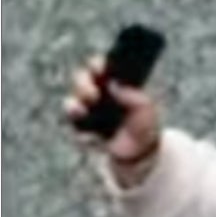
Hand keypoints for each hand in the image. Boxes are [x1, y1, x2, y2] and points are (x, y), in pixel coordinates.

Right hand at [63, 55, 162, 176]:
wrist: (141, 152)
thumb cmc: (144, 124)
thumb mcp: (145, 107)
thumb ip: (132, 95)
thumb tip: (113, 84)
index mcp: (110, 82)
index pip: (97, 66)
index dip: (95, 65)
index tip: (99, 69)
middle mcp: (95, 94)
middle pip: (80, 80)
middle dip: (83, 84)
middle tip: (93, 94)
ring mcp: (86, 112)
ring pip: (70, 104)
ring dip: (73, 106)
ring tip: (81, 111)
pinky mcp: (82, 132)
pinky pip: (75, 131)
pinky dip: (82, 134)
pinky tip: (93, 138)